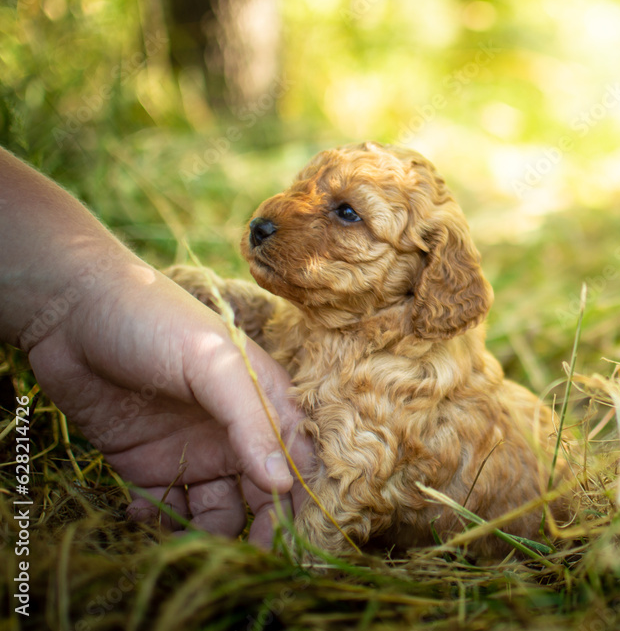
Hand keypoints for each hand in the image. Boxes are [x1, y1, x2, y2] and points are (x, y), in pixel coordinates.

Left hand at [26, 264, 312, 543]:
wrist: (71, 311)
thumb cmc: (157, 321)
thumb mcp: (214, 363)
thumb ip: (252, 422)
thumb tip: (284, 483)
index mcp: (265, 401)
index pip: (298, 459)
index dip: (301, 498)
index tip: (290, 532)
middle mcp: (235, 431)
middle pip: (264, 494)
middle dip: (261, 527)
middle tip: (248, 553)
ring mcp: (193, 450)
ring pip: (219, 510)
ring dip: (207, 529)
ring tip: (181, 525)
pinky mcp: (149, 465)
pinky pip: (170, 508)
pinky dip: (162, 521)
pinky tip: (142, 509)